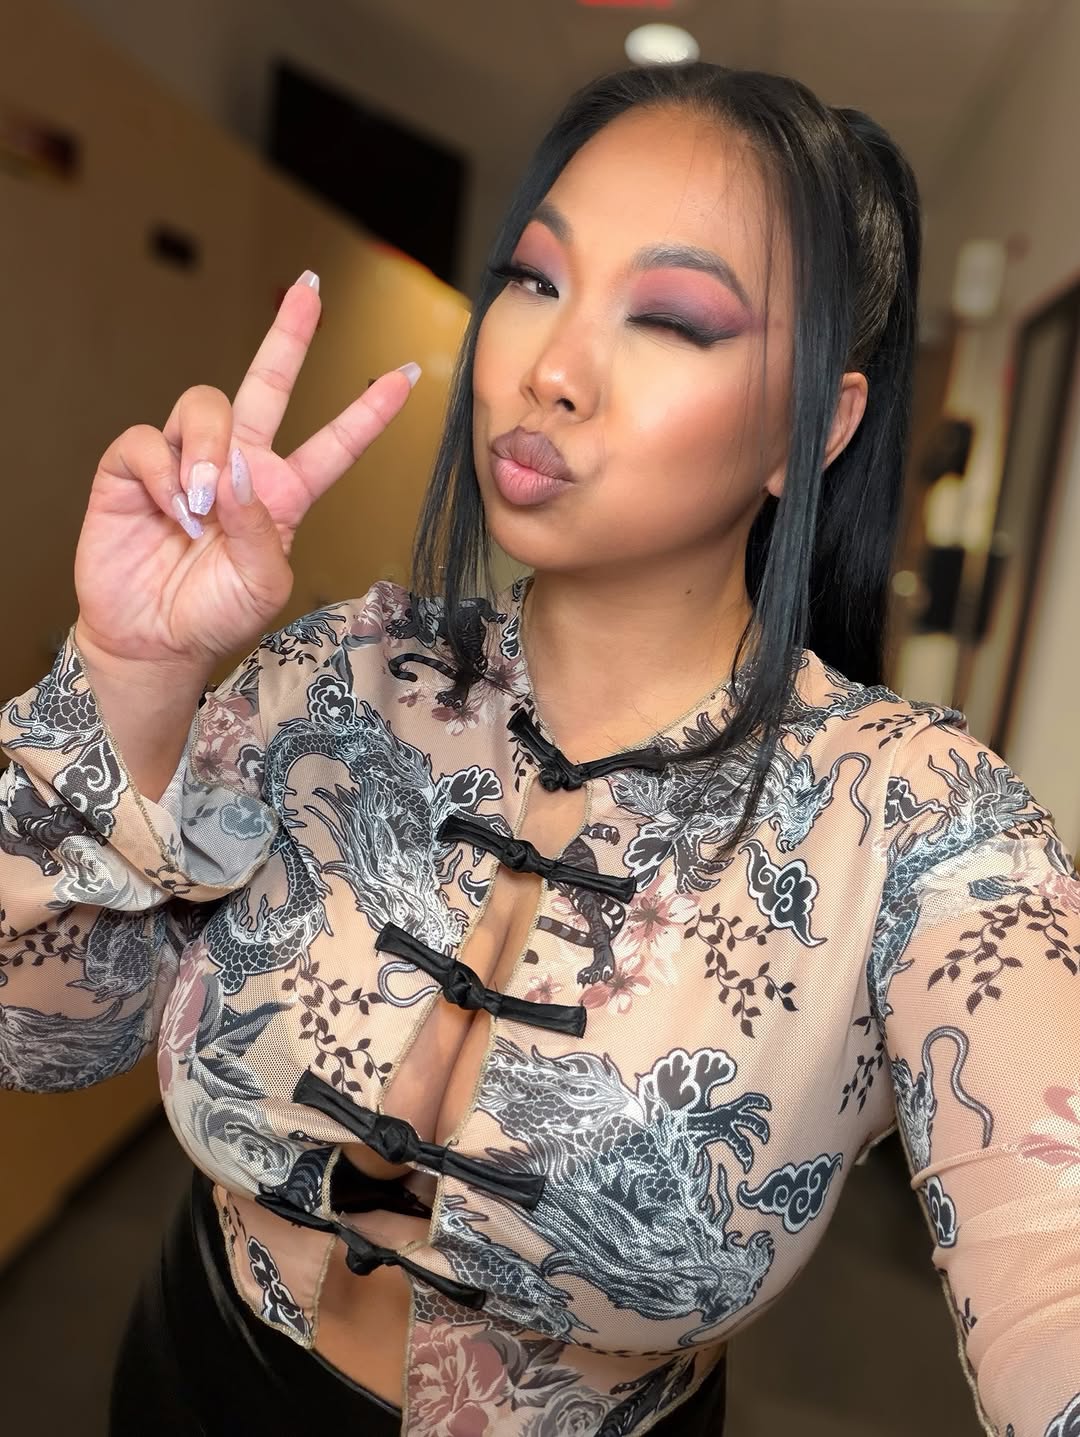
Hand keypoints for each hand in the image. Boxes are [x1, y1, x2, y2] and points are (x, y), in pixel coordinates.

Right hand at [73, 272, 419, 676]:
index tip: (408, 375)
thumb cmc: (214, 616)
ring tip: (200, 507)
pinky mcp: (134, 468)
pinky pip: (149, 439)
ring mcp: (187, 461)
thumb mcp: (263, 585)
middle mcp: (239, 466)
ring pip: (206, 405)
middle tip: (309, 292)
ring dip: (208, 451)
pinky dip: (163, 475)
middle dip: (288, 335)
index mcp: (284, 493)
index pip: (334, 443)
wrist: (152, 641)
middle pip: (268, 384)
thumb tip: (236, 467)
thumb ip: (262, 528)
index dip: (369, 412)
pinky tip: (170, 510)